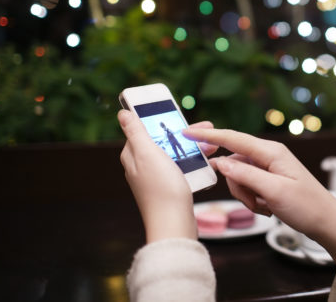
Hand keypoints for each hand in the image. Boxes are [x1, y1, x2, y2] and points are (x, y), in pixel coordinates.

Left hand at [118, 109, 196, 242]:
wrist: (174, 224)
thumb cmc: (161, 189)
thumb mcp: (148, 153)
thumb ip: (136, 132)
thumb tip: (123, 113)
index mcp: (134, 156)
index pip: (145, 129)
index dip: (161, 119)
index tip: (176, 111)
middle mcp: (143, 166)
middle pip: (164, 141)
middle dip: (184, 133)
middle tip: (205, 126)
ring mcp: (157, 178)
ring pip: (176, 154)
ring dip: (194, 147)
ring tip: (212, 144)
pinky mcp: (170, 188)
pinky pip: (183, 169)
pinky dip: (195, 162)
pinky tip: (207, 162)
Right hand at [182, 128, 335, 238]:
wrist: (326, 222)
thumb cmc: (307, 206)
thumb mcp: (274, 191)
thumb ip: (246, 175)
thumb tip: (221, 162)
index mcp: (271, 152)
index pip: (233, 139)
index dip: (209, 136)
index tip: (187, 132)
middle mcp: (268, 155)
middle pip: (233, 163)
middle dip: (238, 186)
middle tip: (256, 202)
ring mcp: (268, 167)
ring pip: (239, 177)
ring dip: (246, 196)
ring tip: (265, 206)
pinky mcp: (269, 179)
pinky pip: (248, 186)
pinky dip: (253, 199)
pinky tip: (268, 208)